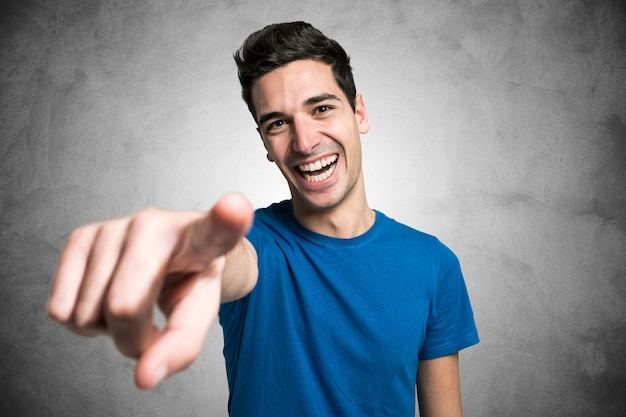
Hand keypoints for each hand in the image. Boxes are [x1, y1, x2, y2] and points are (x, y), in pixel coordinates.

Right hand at [47, 193, 252, 388]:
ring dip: (106, 328)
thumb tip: (145, 376)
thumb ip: (180, 347)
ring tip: (130, 305)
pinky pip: (59, 308)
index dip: (225, 220)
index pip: (216, 228)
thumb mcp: (197, 312)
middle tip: (150, 326)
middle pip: (122, 305)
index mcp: (200, 238)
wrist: (168, 256)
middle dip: (131, 338)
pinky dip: (79, 321)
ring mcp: (114, 226)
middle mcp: (155, 223)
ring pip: (85, 312)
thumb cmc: (188, 279)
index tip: (235, 208)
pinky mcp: (80, 237)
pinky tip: (104, 299)